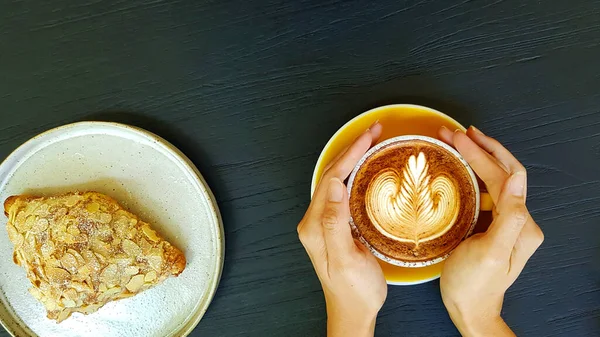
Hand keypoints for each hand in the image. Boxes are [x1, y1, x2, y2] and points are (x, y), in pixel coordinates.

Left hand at [297, 122, 386, 336]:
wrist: (353, 312)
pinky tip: (367, 169)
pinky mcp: (336, 227)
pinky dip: (356, 175)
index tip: (369, 137)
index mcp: (316, 225)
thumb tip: (335, 185)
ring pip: (338, 181)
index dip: (351, 154)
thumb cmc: (353, 291)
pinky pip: (344, 192)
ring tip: (371, 142)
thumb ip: (336, 223)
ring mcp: (325, 223)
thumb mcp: (346, 259)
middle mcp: (316, 221)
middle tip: (374, 131)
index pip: (332, 178)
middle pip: (332, 175)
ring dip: (354, 159)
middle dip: (352, 149)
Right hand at [438, 126, 543, 336]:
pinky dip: (475, 174)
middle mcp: (519, 220)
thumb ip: (508, 216)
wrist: (470, 310)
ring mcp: (508, 223)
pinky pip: (488, 192)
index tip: (457, 137)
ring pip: (496, 179)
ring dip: (479, 157)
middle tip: (457, 132)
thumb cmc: (472, 285)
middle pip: (504, 172)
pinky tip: (461, 169)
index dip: (480, 154)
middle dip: (481, 148)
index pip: (502, 177)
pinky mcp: (495, 226)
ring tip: (459, 142)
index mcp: (521, 224)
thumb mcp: (489, 253)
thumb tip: (516, 177)